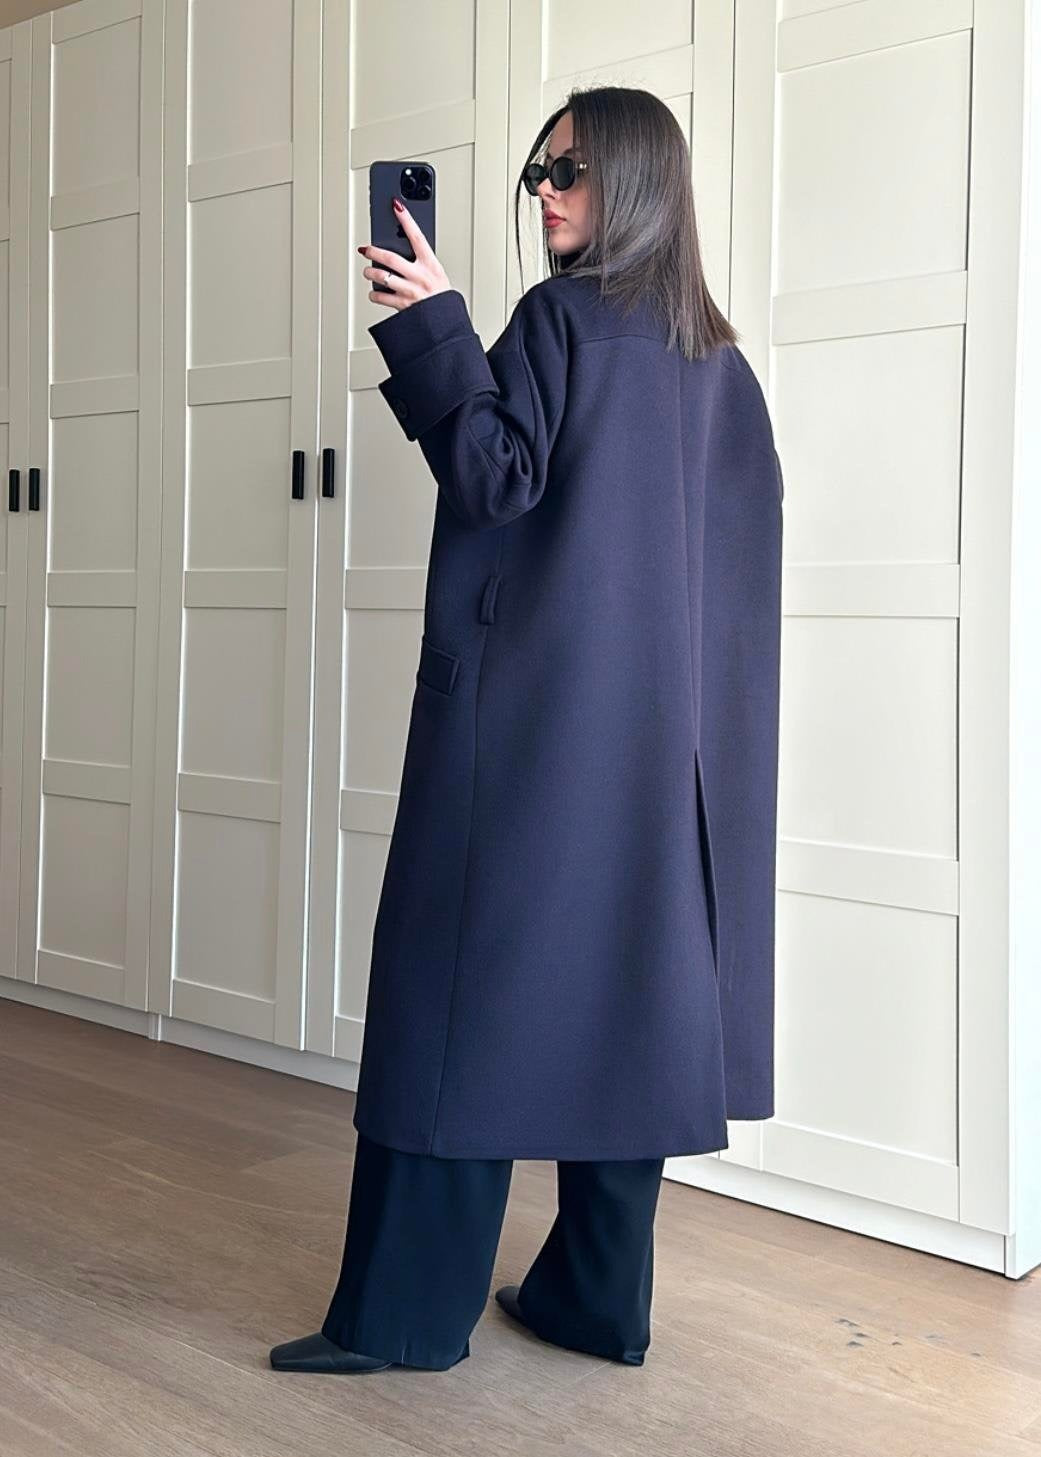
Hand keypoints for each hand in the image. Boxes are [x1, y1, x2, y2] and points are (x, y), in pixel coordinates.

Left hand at [359, 197, 451, 312]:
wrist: (446, 322)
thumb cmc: (441, 297)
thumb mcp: (437, 274)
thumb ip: (421, 262)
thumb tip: (400, 253)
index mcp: (430, 264)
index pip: (417, 236)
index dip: (406, 219)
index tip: (396, 206)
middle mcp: (419, 276)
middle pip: (390, 258)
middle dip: (374, 252)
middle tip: (366, 249)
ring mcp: (410, 291)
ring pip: (382, 277)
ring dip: (370, 274)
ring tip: (367, 272)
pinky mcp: (403, 305)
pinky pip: (381, 298)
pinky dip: (374, 295)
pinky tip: (374, 293)